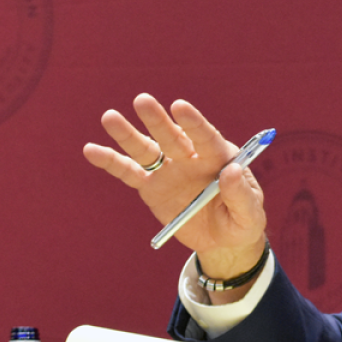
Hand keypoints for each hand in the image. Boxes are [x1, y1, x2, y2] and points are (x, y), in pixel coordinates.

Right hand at [82, 94, 266, 277]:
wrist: (223, 240)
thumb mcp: (250, 214)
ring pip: (146, 149)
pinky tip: (92, 150)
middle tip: (143, 101)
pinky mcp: (151, 187)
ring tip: (110, 117)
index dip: (193, 122)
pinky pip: (128, 173)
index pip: (205, 136)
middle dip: (157, 120)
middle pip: (171, 136)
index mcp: (218, 157)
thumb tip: (232, 171)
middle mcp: (190, 157)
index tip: (179, 106)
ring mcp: (168, 170)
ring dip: (128, 134)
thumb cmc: (242, 221)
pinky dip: (110, 162)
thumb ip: (241, 194)